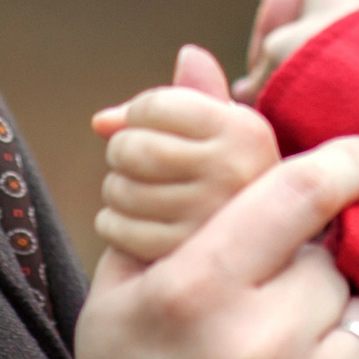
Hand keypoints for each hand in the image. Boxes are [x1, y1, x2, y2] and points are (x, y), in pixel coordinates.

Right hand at [75, 133, 358, 358]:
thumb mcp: (128, 276)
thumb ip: (173, 169)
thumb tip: (197, 56)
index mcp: (194, 291)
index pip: (295, 195)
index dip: (345, 162)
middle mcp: (251, 348)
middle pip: (331, 263)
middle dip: (312, 271)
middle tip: (273, 303)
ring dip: (340, 328)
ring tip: (288, 356)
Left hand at [93, 46, 282, 261]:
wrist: (257, 245)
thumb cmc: (226, 173)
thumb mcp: (219, 128)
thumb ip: (173, 102)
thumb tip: (101, 122)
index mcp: (244, 133)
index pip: (154, 106)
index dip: (137, 114)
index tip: (148, 127)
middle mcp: (232, 175)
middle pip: (131, 148)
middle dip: (121, 150)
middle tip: (135, 160)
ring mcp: (206, 221)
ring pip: (119, 189)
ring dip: (117, 187)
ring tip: (141, 191)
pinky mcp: (180, 257)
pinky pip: (117, 228)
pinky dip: (112, 223)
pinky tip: (135, 221)